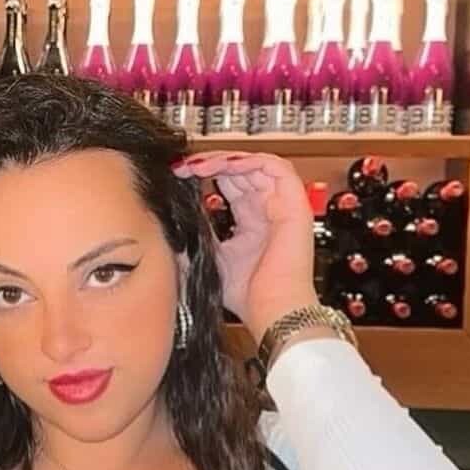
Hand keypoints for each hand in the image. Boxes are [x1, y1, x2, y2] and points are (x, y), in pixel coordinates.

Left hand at [172, 150, 317, 337]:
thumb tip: (174, 220)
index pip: (230, 185)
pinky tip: (224, 167)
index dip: (207, 174)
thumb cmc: (249, 295)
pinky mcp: (294, 204)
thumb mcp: (213, 257)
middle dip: (211, 163)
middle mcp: (268, 210)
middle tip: (184, 165)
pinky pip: (276, 168)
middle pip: (241, 170)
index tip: (180, 173)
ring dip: (226, 160)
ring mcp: (283, 205)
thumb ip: (200, 234)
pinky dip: (249, 162)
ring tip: (199, 165)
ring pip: (256, 164)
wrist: (272, 309)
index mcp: (252, 222)